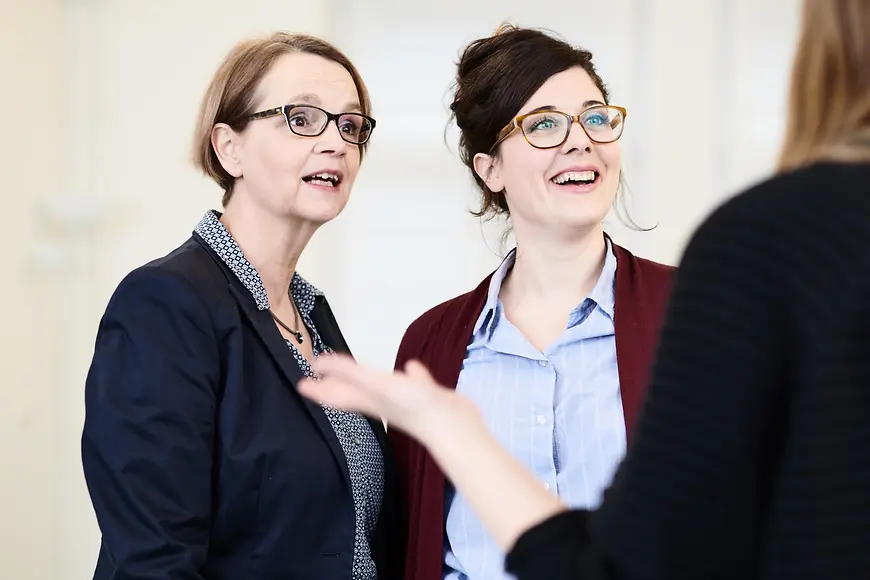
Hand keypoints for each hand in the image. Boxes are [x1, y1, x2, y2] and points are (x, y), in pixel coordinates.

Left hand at [300, 354, 477, 442]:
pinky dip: (411, 375)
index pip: (337, 395)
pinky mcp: (427, 397)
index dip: (320, 389)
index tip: (302, 383)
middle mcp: (384, 402)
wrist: (453, 427)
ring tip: (362, 370)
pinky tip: (413, 368)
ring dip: (369, 379)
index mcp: (369, 400)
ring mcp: (406, 400)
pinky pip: (413, 383)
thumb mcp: (377, 384)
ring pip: (382, 387)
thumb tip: (319, 364)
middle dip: (339, 383)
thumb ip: (349, 373)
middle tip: (323, 374)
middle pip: (354, 391)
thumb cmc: (413, 406)